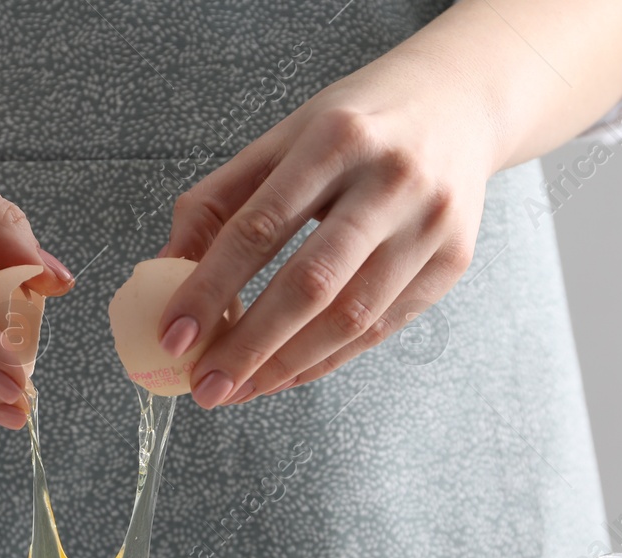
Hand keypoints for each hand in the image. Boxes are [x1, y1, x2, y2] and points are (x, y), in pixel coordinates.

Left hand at [159, 47, 491, 407]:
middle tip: (204, 387)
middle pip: (310, 283)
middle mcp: (390, 180)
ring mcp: (429, 224)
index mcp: (335, 139)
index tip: (173, 337)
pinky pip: (380, 329)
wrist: (459, 104)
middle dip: (249, 346)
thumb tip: (162, 273)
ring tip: (239, 390)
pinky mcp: (452, 262)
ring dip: (286, 366)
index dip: (210, 288)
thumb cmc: (355, 126)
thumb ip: (221, 201)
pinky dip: (325, 360)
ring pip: (350, 319)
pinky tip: (284, 374)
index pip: (259, 227)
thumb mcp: (283, 139)